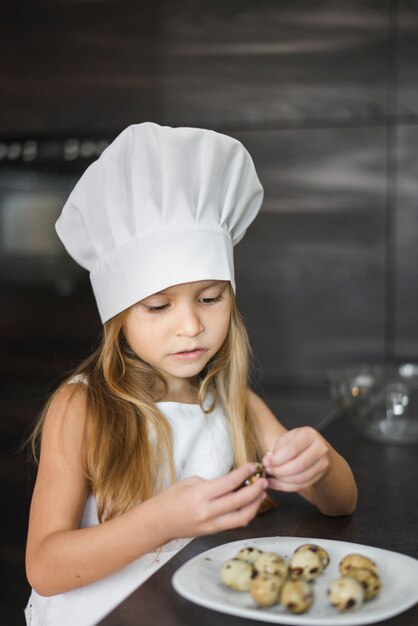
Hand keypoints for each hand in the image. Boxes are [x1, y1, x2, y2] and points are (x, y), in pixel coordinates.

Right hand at [151, 464, 267, 541]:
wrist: (157, 523)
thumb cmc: (169, 499)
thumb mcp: (189, 482)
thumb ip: (212, 483)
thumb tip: (231, 482)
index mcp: (200, 495)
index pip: (228, 484)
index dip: (243, 474)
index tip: (253, 467)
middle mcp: (207, 512)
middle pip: (239, 502)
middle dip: (255, 490)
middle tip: (264, 480)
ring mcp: (211, 525)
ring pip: (241, 518)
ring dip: (255, 505)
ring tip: (262, 493)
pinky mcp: (213, 532)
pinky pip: (234, 524)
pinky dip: (246, 514)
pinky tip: (250, 504)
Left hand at [262, 427, 329, 491]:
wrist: (315, 450)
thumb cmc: (297, 443)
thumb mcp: (286, 439)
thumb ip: (277, 450)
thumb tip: (267, 462)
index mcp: (309, 434)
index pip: (293, 448)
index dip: (277, 458)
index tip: (266, 462)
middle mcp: (320, 448)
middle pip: (298, 465)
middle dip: (279, 471)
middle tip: (268, 470)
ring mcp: (323, 463)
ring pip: (300, 478)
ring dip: (282, 480)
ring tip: (271, 476)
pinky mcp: (320, 475)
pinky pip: (302, 485)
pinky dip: (286, 486)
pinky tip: (276, 483)